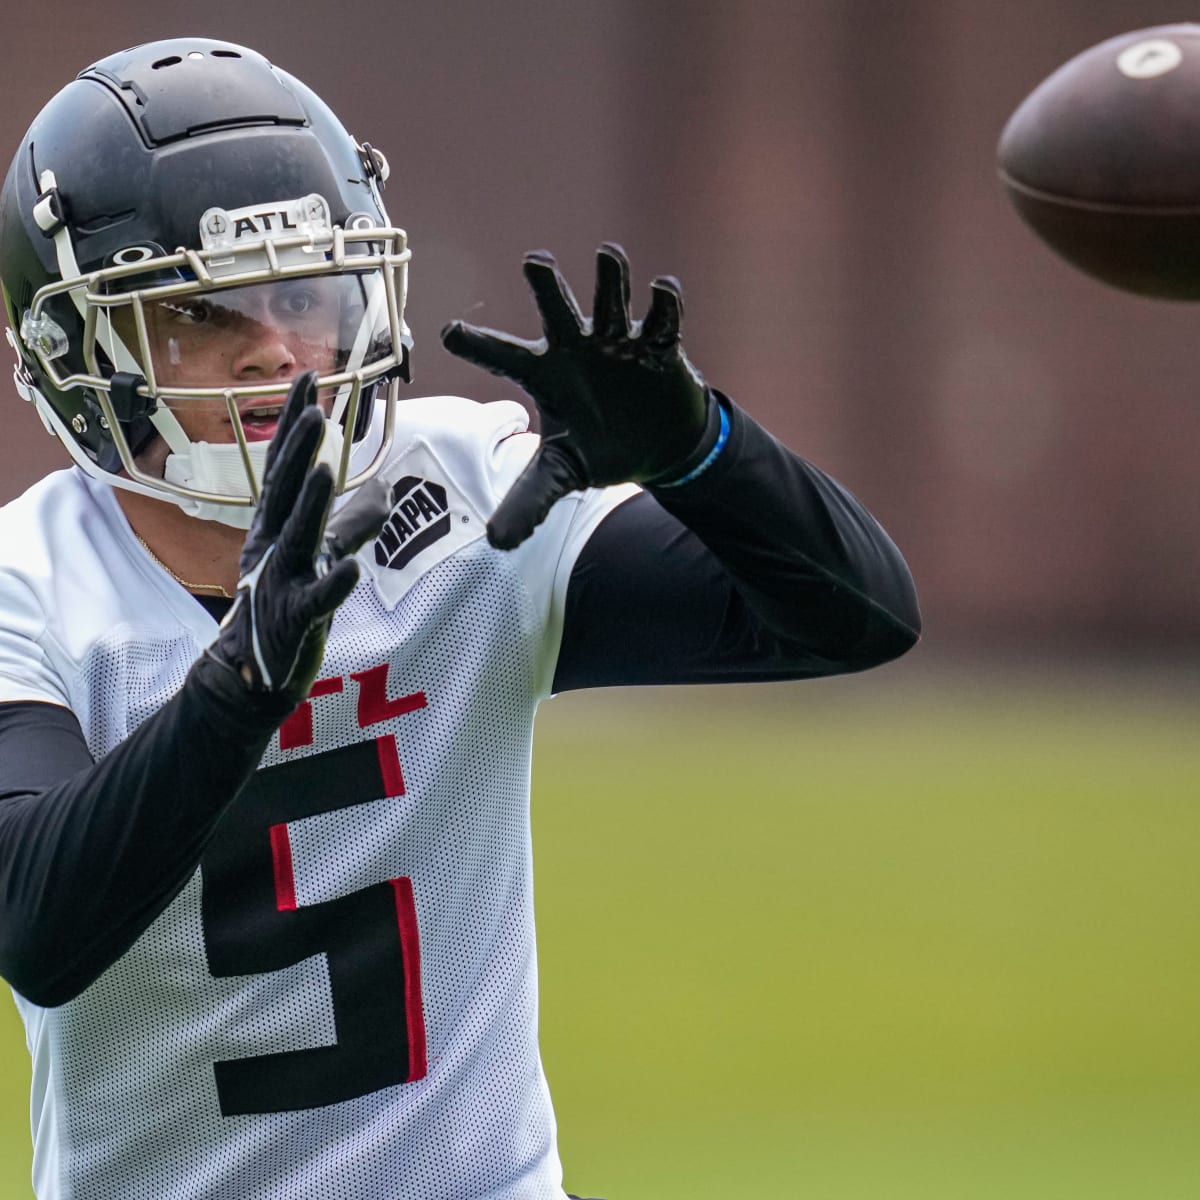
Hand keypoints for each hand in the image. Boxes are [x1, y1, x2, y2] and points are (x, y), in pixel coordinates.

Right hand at [207, 372, 389, 702]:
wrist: (249, 675)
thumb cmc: (283, 607)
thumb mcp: (316, 557)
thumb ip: (351, 525)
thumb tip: (387, 494)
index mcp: (276, 528)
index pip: (285, 466)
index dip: (294, 424)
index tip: (307, 378)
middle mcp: (275, 548)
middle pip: (288, 492)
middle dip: (300, 452)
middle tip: (313, 409)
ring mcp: (284, 583)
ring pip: (300, 539)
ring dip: (314, 505)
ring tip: (329, 471)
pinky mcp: (297, 621)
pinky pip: (317, 602)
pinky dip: (333, 585)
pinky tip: (352, 569)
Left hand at [441, 243, 716, 548]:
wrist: (658, 447)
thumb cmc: (602, 447)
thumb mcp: (561, 474)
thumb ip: (529, 501)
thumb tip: (497, 544)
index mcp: (545, 373)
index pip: (503, 355)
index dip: (477, 343)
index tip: (448, 333)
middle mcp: (578, 348)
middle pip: (557, 310)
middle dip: (547, 285)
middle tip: (535, 261)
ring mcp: (619, 343)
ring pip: (611, 302)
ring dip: (611, 280)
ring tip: (608, 256)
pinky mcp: (659, 347)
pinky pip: (663, 320)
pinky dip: (665, 304)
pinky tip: (663, 289)